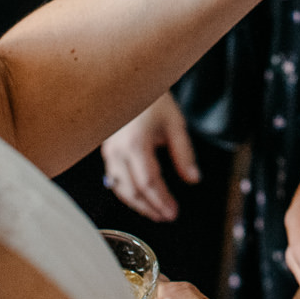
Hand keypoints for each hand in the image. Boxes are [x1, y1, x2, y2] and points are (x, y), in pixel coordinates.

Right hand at [101, 94, 200, 221]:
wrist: (130, 81)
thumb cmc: (154, 100)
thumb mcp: (175, 124)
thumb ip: (184, 154)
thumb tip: (193, 179)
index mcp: (136, 143)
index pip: (149, 182)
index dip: (161, 200)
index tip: (173, 212)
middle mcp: (118, 150)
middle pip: (132, 190)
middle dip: (150, 208)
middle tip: (165, 217)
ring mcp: (109, 151)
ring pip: (120, 187)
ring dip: (137, 204)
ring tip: (154, 212)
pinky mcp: (106, 150)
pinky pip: (114, 178)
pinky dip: (126, 192)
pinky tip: (139, 196)